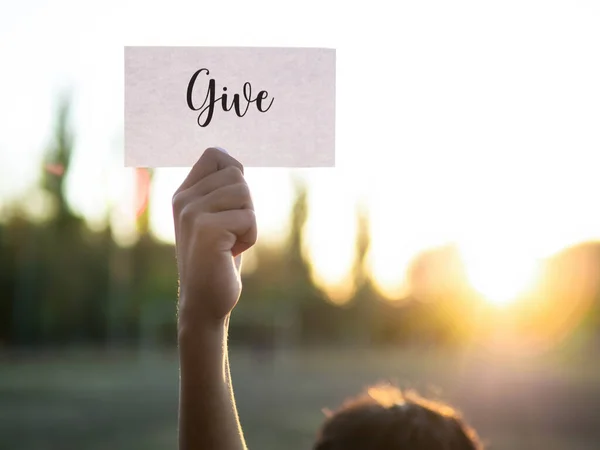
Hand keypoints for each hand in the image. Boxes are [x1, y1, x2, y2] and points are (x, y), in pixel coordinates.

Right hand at [172, 148, 256, 331]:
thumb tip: (232, 160)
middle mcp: (184, 200)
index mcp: (184, 193)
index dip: (235, 171)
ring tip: (230, 242)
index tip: (232, 203)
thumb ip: (221, 190)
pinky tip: (230, 253)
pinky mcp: (206, 229)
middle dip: (245, 205)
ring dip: (247, 221)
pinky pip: (248, 218)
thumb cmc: (218, 258)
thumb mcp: (217, 218)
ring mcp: (192, 213)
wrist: (205, 301)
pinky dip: (249, 238)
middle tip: (230, 231)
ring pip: (244, 194)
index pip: (215, 154)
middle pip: (236, 175)